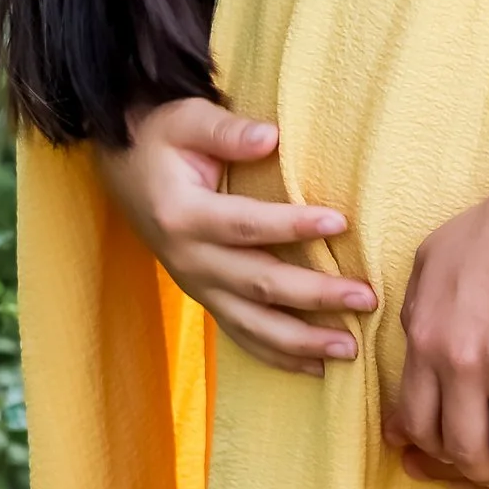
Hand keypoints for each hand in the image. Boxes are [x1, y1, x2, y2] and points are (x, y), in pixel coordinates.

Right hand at [96, 96, 375, 376]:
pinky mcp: (204, 298)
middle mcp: (189, 260)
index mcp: (184, 216)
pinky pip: (241, 335)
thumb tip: (269, 137)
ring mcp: (196, 286)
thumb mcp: (185, 119)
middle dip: (316, 295)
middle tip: (366, 298)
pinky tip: (315, 368)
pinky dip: (278, 356)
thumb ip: (225, 130)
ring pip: (252, 324)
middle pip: (259, 284)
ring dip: (302, 341)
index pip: (247, 225)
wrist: (123, 167)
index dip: (293, 225)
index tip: (341, 222)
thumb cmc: (161, 138)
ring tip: (350, 348)